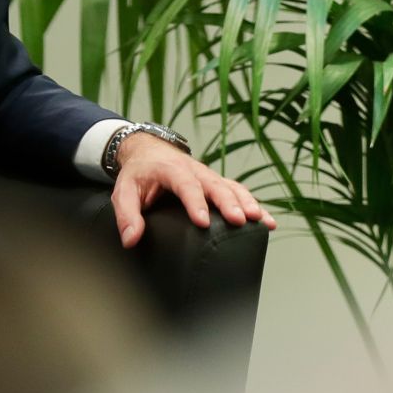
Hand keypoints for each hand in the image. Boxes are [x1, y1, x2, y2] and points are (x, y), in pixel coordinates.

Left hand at [112, 134, 277, 248]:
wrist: (151, 152)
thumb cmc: (139, 174)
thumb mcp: (124, 190)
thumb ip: (127, 214)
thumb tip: (131, 240)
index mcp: (171, 169)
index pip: (186, 185)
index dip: (196, 203)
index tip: (203, 222)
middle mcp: (196, 171)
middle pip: (217, 186)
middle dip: (230, 203)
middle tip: (240, 220)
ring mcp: (211, 177)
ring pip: (234, 188)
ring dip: (248, 204)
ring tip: (261, 221)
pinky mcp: (220, 184)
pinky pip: (240, 193)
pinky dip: (255, 206)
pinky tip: (268, 222)